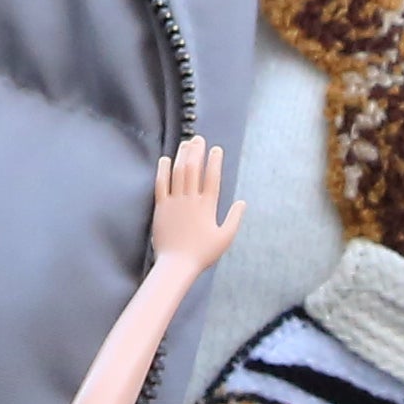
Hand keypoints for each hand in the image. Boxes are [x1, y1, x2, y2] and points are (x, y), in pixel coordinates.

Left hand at [148, 134, 242, 275]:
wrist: (176, 265)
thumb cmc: (202, 254)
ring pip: (178, 172)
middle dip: (197, 151)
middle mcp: (191, 200)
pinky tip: (165, 159)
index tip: (216, 149)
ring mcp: (174, 202)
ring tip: (186, 143)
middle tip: (199, 139)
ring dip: (182, 156)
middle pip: (194, 169)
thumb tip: (243, 202)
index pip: (212, 177)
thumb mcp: (225, 238)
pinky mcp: (161, 207)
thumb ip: (234, 218)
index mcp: (207, 206)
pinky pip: (161, 184)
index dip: (214, 161)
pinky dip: (163, 170)